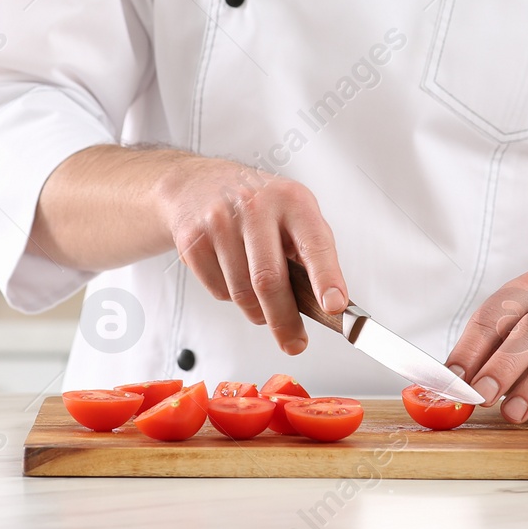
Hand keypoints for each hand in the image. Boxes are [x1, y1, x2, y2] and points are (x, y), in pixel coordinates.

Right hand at [157, 157, 348, 354]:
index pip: (314, 244)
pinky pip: (218, 291)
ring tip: (264, 305)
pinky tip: (235, 277)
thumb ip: (312, 253)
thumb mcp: (295, 214)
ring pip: (242, 293)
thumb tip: (327, 306)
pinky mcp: (193, 240)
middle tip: (295, 343)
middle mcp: (255, 206)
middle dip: (284, 320)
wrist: (198, 185)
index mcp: (292, 200)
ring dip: (258, 312)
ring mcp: (219, 222)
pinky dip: (232, 298)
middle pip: (269, 279)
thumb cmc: (259, 206)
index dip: (326, 278)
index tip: (334, 306)